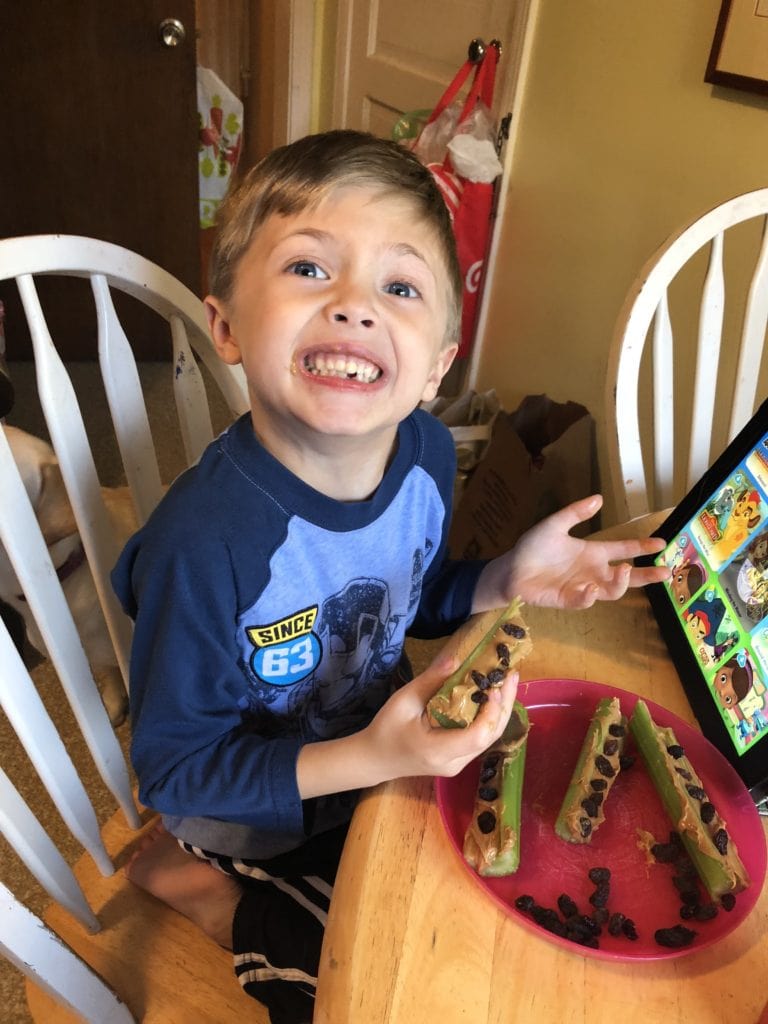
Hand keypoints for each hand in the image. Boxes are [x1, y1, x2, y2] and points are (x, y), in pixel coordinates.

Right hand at [362, 648, 518, 780]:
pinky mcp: (459, 761)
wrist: (374, 759)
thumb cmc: (386, 729)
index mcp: (438, 750)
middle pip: (491, 737)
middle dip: (505, 705)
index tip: (494, 686)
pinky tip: (493, 698)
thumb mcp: (404, 701)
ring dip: (500, 710)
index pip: (478, 736)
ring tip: (508, 682)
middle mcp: (454, 763)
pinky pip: (481, 740)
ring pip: (490, 739)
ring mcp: (458, 765)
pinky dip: (490, 718)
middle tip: (512, 675)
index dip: (492, 712)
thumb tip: (456, 658)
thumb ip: (431, 681)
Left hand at [476, 494, 670, 610]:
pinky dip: (590, 595)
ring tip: (623, 570)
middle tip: (666, 572)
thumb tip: (599, 498)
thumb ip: (576, 513)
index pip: (623, 549)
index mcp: (592, 552)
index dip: (642, 546)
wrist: (510, 569)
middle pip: (627, 576)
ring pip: (612, 591)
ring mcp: (583, 587)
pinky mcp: (569, 600)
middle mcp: (592, 571)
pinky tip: (590, 587)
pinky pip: (586, 600)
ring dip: (620, 583)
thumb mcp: (555, 524)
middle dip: (647, 575)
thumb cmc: (533, 547)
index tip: (662, 543)